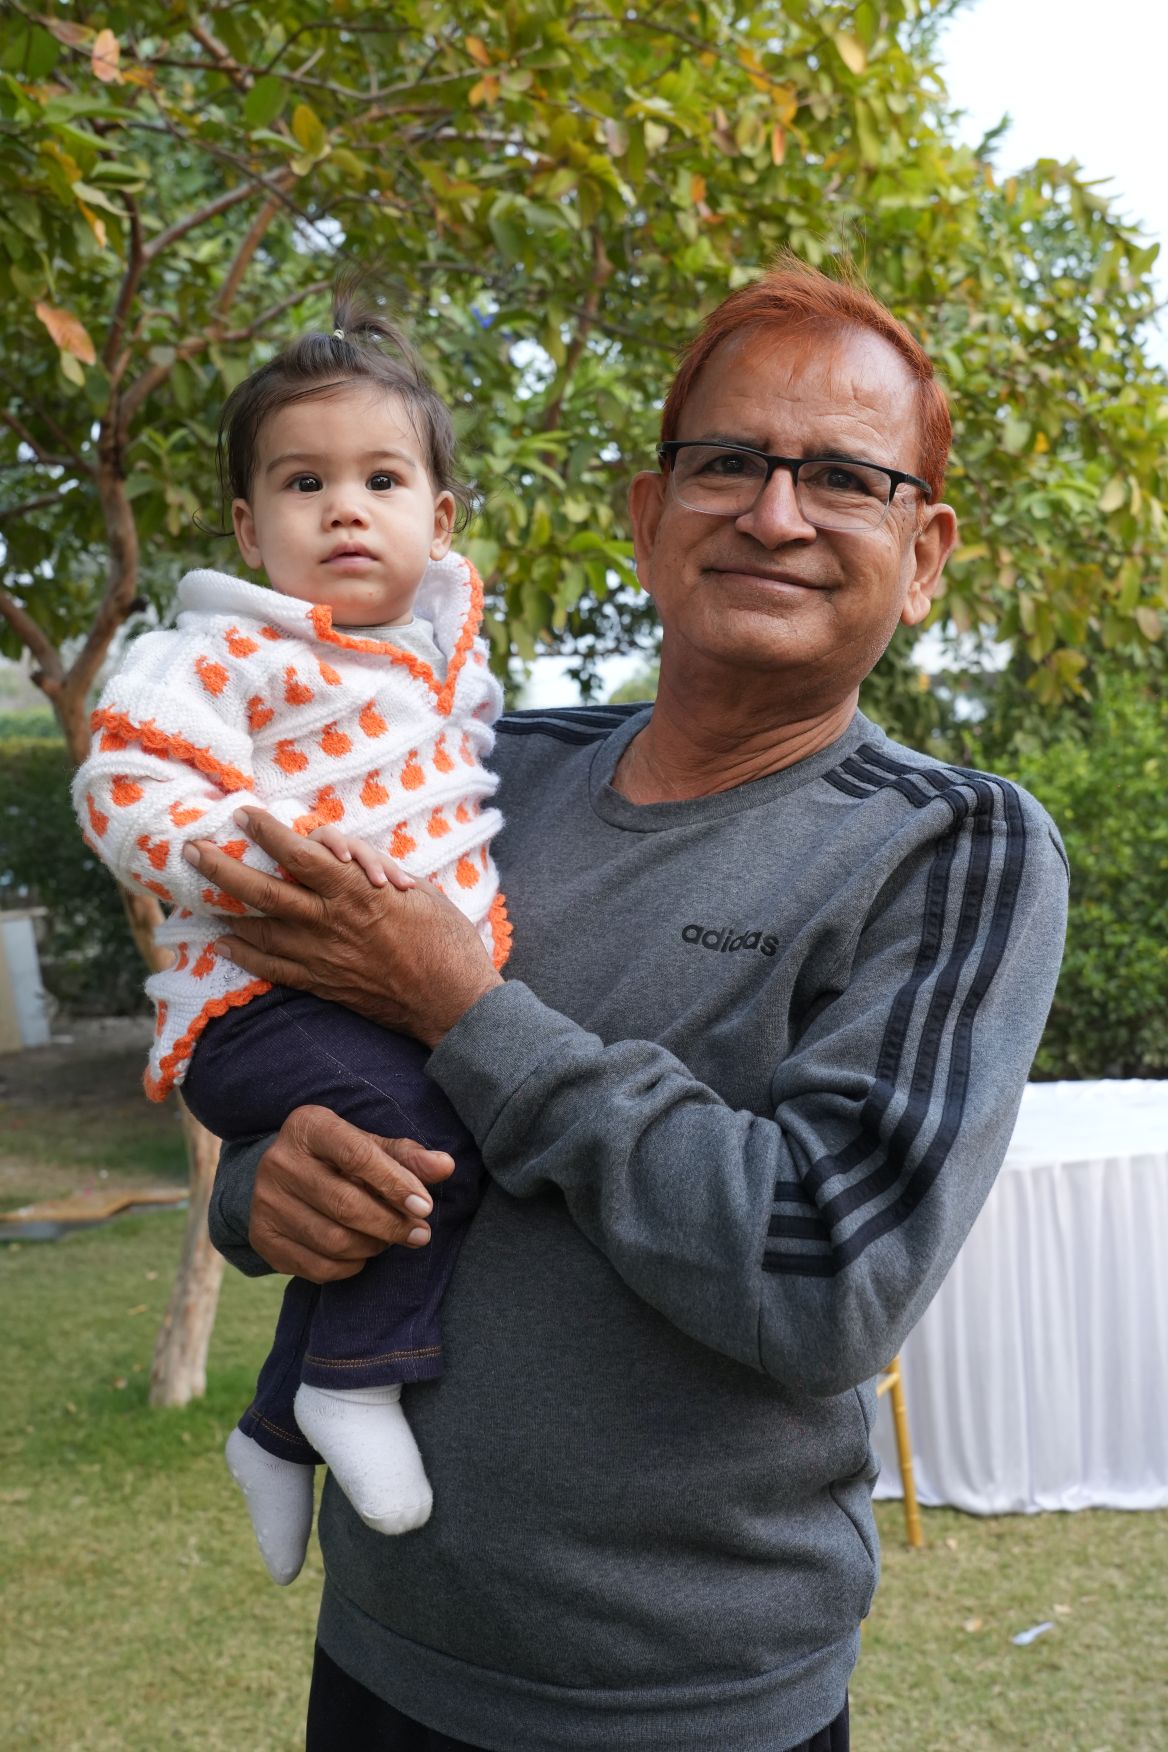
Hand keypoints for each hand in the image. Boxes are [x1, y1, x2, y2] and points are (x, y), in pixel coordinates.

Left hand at [182, 806, 502, 1046]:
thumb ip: (374, 872)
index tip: (243, 815)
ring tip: (198, 895)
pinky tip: (224, 944)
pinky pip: (272, 968)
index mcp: (358, 891)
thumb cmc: (446, 940)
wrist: (452, 1001)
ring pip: (260, 931)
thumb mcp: (418, 890)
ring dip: (225, 911)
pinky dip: (245, 955)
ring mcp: (322, 957)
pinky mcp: (323, 985)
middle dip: (223, 869)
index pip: (300, 854)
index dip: (267, 832)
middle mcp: (331, 923)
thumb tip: (342, 855)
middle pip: (264, 891)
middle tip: (193, 851)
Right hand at [248, 1105, 455, 1281]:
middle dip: (391, 1224)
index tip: (425, 1207)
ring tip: (390, 1238)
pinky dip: (350, 1266)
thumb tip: (446, 1166)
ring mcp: (265, 1202)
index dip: (396, 1184)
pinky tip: (363, 1254)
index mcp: (308, 1126)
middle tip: (420, 1233)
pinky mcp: (262, 1237)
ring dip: (373, 1246)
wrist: (282, 1174)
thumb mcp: (370, 1146)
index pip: (357, 1157)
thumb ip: (408, 1157)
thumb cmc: (338, 1156)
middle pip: (345, 1204)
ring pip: (333, 1240)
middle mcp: (278, 1161)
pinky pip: (317, 1267)